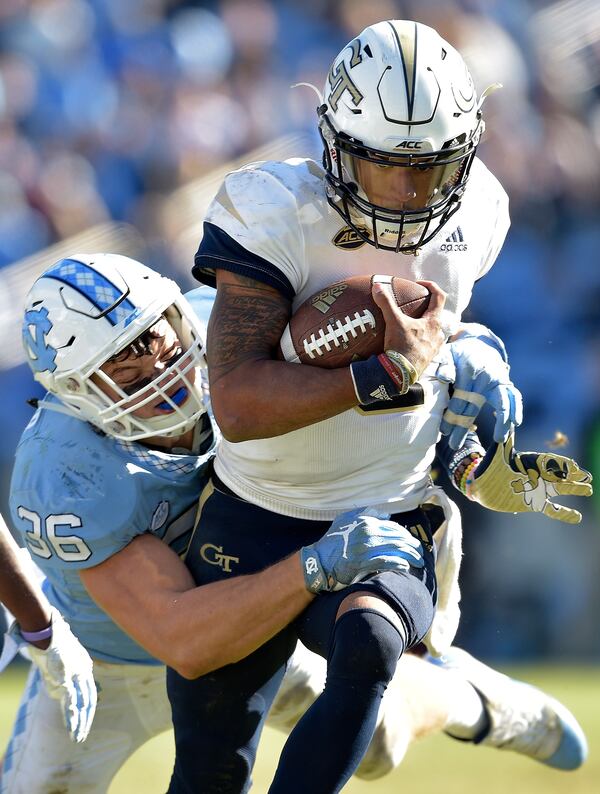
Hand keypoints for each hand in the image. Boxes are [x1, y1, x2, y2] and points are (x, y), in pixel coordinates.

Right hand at [12, 608, 96, 741]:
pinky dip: (71, 715)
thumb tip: (62, 689)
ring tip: (77, 737)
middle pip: (88, 701)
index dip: (88, 709)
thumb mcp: (66, 658)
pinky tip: (71, 726)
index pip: (90, 693)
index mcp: (86, 668)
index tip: (85, 721)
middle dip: (86, 720)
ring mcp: (77, 675)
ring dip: (79, 722)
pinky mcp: (67, 677)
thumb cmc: (55, 644)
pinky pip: (71, 700)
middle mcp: (85, 672)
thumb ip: (68, 672)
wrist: (50, 633)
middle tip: (81, 736)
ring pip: (81, 703)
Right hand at [300, 508, 423, 592]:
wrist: (318, 561)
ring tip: (419, 562)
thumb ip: (366, 513)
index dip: (405, 535)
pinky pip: (386, 562)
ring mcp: (366, 548)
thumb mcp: (345, 519)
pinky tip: (405, 566)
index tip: (412, 542)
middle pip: (398, 538)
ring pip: (396, 549)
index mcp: (366, 522)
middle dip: (412, 546)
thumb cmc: (332, 541)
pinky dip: (398, 563)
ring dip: (410, 556)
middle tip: (420, 553)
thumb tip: (386, 515)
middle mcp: (368, 533)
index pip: (393, 527)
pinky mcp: (364, 563)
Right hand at [372, 279, 446, 379]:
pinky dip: (421, 340)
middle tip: (415, 306)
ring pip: (434, 331)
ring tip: (412, 325)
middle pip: (437, 315)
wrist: (401, 374)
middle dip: (428, 308)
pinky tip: (409, 342)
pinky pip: (428, 344)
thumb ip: (386, 303)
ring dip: (425, 325)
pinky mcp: (429, 358)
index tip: (420, 285)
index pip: (440, 297)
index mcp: (434, 322)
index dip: (431, 286)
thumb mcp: (393, 322)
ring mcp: (435, 348)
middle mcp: (439, 334)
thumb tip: (377, 286)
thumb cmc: (401, 347)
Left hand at [439, 324, 522, 449]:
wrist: (478, 344)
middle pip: (474, 406)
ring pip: (502, 402)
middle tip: (455, 444)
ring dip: (502, 421)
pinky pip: (514, 397)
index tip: (444, 432)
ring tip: (500, 439)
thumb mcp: (447, 354)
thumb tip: (445, 377)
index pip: (459, 399)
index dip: (451, 416)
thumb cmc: (458, 354)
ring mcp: (498, 380)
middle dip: (463, 427)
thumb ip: (444, 365)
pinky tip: (515, 424)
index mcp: (468, 371)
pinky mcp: (506, 383)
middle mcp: (485, 377)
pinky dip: (516, 409)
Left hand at [468, 432, 592, 523]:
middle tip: (588, 477)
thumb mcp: (498, 450)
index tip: (572, 466)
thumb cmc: (489, 465)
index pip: (549, 461)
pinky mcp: (533, 503)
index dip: (560, 464)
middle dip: (573, 475)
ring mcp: (537, 489)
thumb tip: (500, 415)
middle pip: (559, 474)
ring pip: (559, 489)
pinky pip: (551, 509)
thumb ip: (504, 436)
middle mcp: (537, 474)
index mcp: (531, 461)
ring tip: (589, 489)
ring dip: (574, 489)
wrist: (482, 485)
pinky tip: (577, 517)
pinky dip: (564, 513)